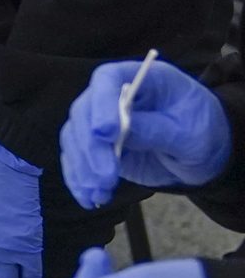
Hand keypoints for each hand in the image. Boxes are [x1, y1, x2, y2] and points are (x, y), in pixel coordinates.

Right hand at [60, 59, 232, 208]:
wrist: (203, 154)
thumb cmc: (202, 132)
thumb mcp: (190, 133)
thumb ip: (157, 131)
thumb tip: (119, 134)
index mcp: (140, 79)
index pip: (107, 80)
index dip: (101, 104)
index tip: (105, 134)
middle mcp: (112, 95)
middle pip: (84, 112)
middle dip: (91, 147)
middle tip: (106, 177)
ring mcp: (100, 120)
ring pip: (75, 137)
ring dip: (83, 167)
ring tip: (99, 193)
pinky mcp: (96, 146)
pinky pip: (76, 158)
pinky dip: (78, 178)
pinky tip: (88, 198)